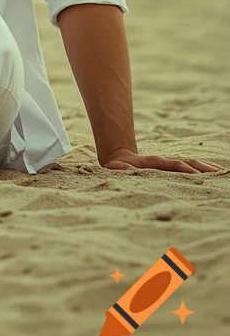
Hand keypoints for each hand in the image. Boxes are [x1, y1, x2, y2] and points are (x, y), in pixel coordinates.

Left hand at [103, 148, 228, 173]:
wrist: (119, 158)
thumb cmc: (118, 168)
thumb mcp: (116, 168)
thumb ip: (121, 168)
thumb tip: (125, 168)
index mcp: (155, 162)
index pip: (174, 165)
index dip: (186, 170)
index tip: (199, 177)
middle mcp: (166, 160)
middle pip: (189, 162)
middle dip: (204, 168)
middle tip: (221, 175)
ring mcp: (171, 162)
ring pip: (193, 164)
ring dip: (208, 168)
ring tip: (224, 173)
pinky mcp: (173, 167)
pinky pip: (192, 167)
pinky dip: (204, 170)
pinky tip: (216, 174)